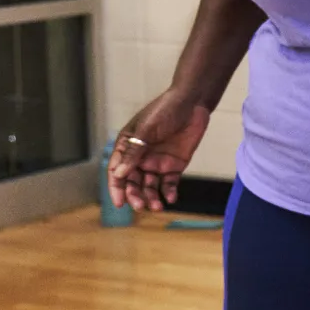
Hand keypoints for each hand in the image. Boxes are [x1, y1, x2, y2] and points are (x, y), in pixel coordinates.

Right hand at [108, 90, 211, 211]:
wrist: (192, 103)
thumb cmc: (164, 110)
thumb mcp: (146, 130)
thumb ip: (134, 152)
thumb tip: (119, 174)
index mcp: (127, 147)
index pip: (117, 171)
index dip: (116, 188)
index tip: (119, 203)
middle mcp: (139, 158)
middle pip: (132, 182)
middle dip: (134, 196)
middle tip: (140, 206)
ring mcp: (157, 162)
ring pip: (149, 186)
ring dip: (151, 197)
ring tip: (157, 206)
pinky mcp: (174, 164)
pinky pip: (168, 182)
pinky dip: (168, 192)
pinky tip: (170, 198)